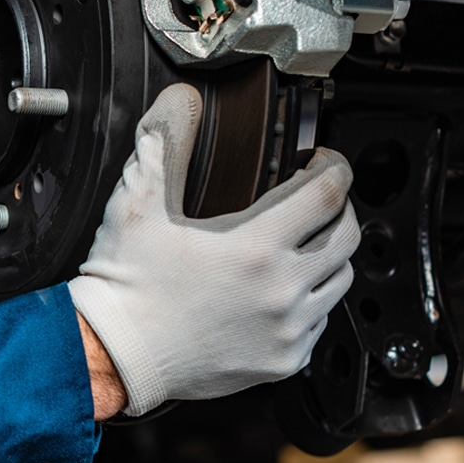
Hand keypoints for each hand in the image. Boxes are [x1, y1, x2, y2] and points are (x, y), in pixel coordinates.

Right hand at [69, 83, 360, 416]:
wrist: (117, 355)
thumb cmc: (127, 284)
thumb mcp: (137, 204)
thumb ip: (163, 145)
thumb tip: (179, 101)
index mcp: (254, 247)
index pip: (325, 193)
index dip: (333, 166)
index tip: (323, 160)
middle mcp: (280, 291)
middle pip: (346, 235)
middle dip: (339, 205)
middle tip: (318, 195)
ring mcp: (287, 331)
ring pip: (341, 279)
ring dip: (330, 252)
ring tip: (303, 240)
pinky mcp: (283, 361)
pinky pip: (321, 322)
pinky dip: (313, 297)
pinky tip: (283, 287)